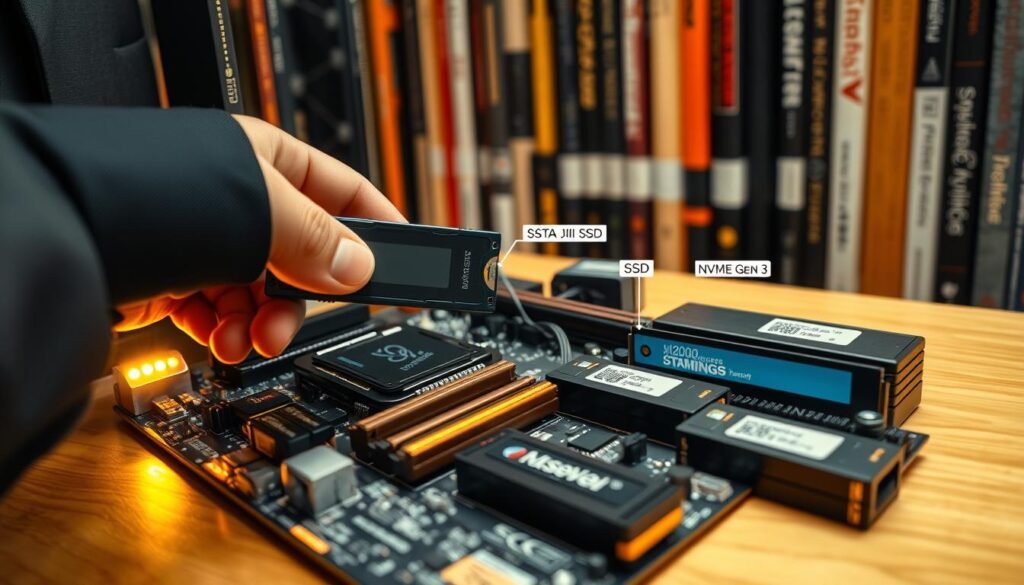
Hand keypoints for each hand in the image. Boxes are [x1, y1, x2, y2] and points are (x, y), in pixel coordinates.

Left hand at [113, 115, 404, 362]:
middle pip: (304, 257)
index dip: (376, 231)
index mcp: (266, 161)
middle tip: (302, 316)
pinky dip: (228, 333)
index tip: (406, 268)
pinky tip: (220, 338)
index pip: (343, 195)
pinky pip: (224, 314)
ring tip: (251, 338)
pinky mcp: (173, 281)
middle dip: (304, 296)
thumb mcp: (258, 212)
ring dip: (265, 324)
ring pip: (265, 294)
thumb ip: (318, 241)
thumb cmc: (146, 193)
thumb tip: (362, 268)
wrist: (58, 235)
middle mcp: (238, 201)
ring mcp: (205, 243)